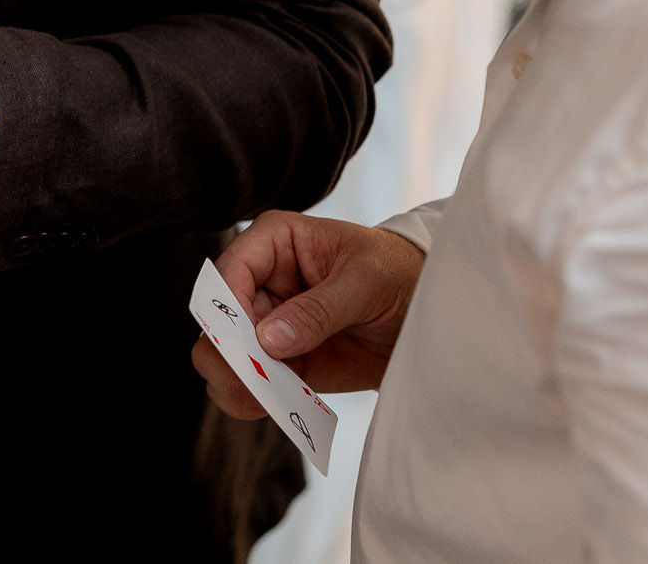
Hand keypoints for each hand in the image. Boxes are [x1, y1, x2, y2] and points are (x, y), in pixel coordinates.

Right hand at [190, 210, 425, 420]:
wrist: (429, 309)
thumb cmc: (399, 273)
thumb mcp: (367, 281)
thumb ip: (319, 308)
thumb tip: (268, 339)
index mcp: (275, 242)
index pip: (231, 271)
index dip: (229, 308)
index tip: (247, 344)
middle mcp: (261, 280)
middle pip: (219, 318)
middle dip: (228, 352)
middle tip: (250, 381)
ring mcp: (268, 323)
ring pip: (225, 354)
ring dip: (237, 380)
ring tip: (262, 399)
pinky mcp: (283, 360)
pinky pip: (254, 382)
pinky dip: (255, 398)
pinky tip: (271, 406)